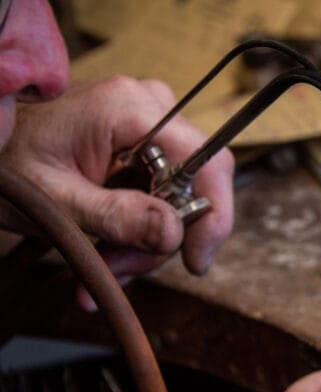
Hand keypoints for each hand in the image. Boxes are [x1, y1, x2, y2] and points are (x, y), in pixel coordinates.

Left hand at [0, 76, 233, 308]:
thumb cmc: (5, 162)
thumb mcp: (57, 201)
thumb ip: (117, 216)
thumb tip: (175, 234)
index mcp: (129, 110)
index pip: (207, 162)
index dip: (213, 216)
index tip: (196, 262)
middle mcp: (149, 107)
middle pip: (193, 186)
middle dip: (161, 239)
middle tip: (121, 270)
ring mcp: (148, 122)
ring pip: (178, 195)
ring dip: (145, 240)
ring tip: (105, 266)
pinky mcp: (143, 140)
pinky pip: (161, 190)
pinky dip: (139, 225)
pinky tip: (109, 249)